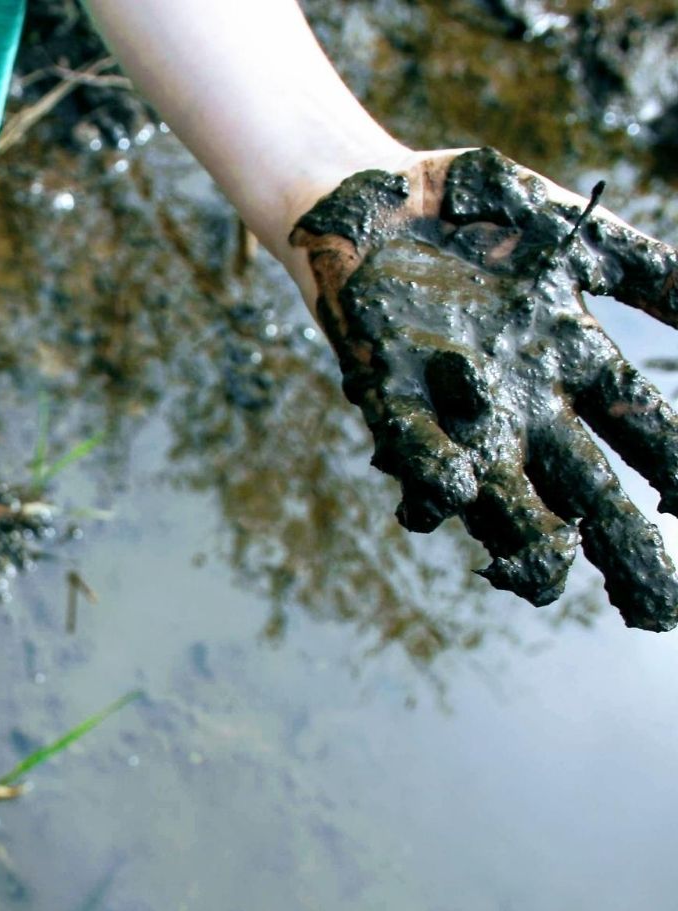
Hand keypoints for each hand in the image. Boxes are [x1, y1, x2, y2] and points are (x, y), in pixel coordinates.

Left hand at [291, 147, 677, 629]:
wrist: (369, 194)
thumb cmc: (473, 212)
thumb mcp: (577, 238)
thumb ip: (649, 271)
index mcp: (572, 365)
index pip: (643, 435)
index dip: (676, 478)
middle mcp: (521, 401)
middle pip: (583, 491)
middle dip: (619, 548)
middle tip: (655, 610)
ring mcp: (454, 405)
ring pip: (498, 494)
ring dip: (522, 538)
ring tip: (541, 575)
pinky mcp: (386, 392)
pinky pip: (411, 445)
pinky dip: (431, 470)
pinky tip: (459, 492)